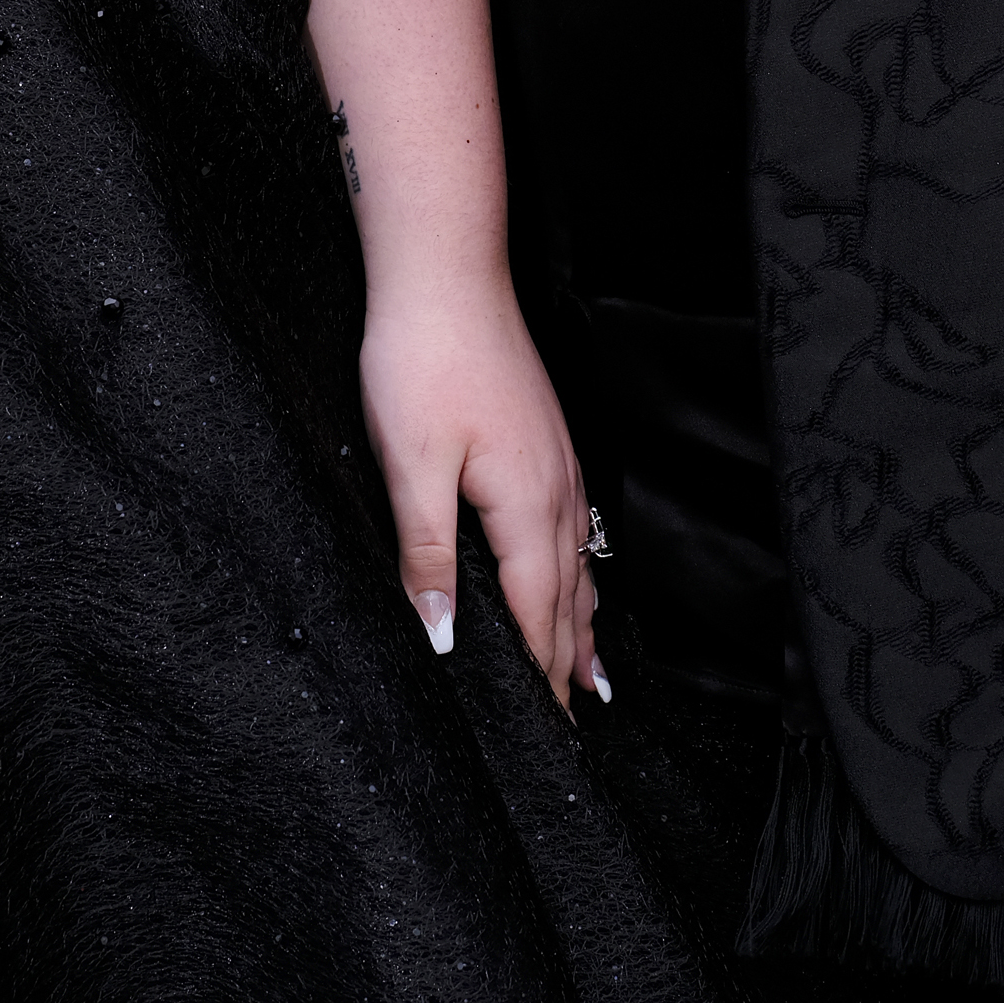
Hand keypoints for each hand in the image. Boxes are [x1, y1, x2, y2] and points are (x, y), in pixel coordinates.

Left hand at [357, 283, 596, 705]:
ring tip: (592, 677)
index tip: (550, 731)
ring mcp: (559, 462)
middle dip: (569, 664)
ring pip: (578, 564)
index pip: (537, 613)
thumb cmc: (423, 358)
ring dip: (583, 624)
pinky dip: (579, 574)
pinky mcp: (548, 441)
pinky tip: (576, 578)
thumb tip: (441, 632)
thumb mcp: (411, 462)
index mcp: (526, 503)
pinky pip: (574, 529)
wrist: (448, 271)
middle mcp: (557, 489)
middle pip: (569, 598)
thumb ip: (428, 552)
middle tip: (575, 725)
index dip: (540, 676)